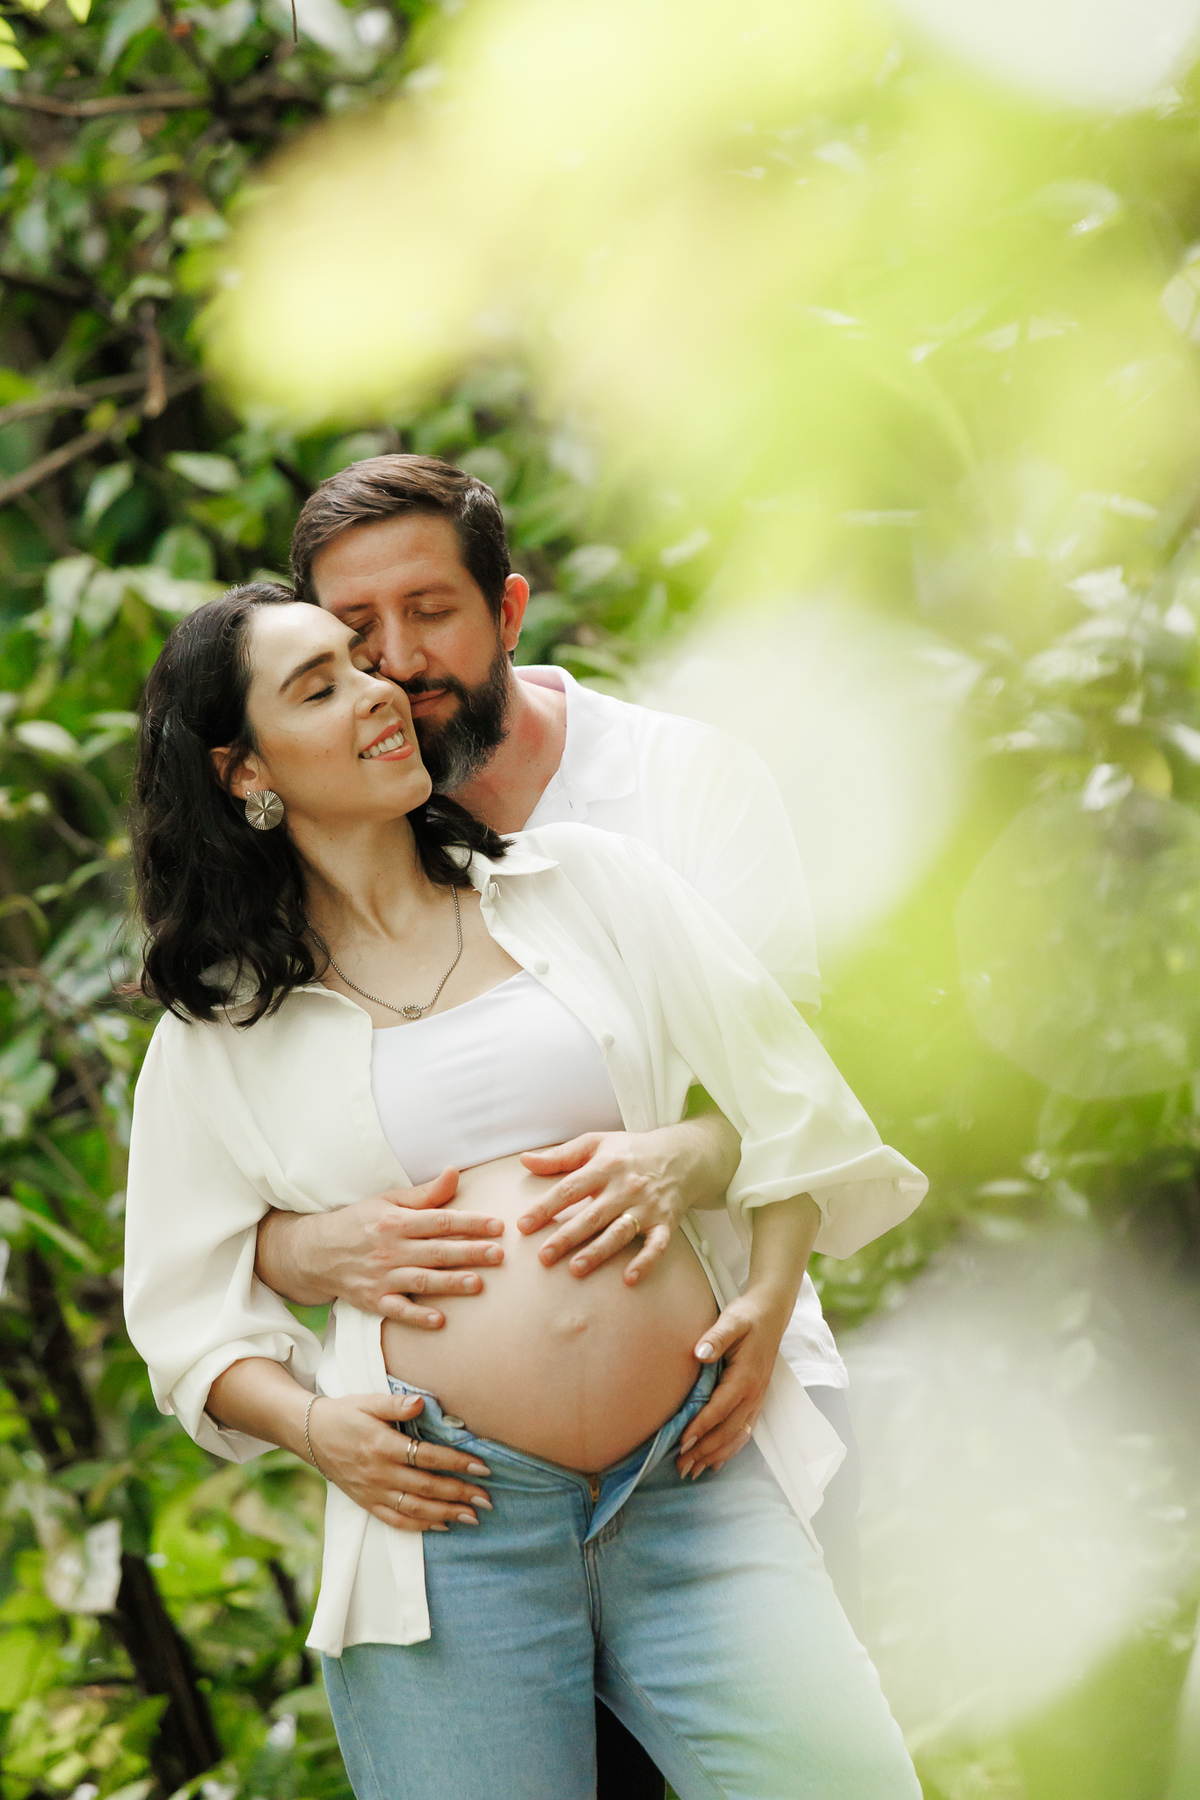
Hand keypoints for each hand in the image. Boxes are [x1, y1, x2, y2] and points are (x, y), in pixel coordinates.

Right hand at [256, 1168, 505, 1325]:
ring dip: (450, 1283)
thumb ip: (425, 1193)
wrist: (315, 1252)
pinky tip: (439, 1320)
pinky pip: (397, 1310)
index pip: (440, 1221)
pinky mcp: (373, 1300)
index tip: (498, 1226)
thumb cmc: (359, 1222)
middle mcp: (390, 1249)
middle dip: (470, 1253)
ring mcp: (381, 1277)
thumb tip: (455, 1172)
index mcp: (396, 1222)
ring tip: (478, 1284)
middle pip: (437, 1251)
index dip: (470, 1223)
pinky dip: (417, 1316)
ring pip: (422, 1280)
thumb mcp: (388, 1201)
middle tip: (499, 1255)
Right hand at [306, 1389, 493, 1531]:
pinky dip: (419, 1526)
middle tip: (487, 1499)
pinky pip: (394, 1520)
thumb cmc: (344, 1414)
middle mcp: (378, 1472)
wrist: (309, 1434)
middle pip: (425, 1487)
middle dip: (459, 1493)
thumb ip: (395, 1404)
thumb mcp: (367, 1401)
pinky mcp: (366, 1502)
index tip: (482, 1467)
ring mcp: (371, 1491)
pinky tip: (441, 1526)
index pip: (427, 1457)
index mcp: (381, 1445)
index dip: (456, 1462)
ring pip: (413, 1509)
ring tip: (472, 1516)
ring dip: (445, 1514)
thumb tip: (421, 1402)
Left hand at [517, 1117, 735, 1284]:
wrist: (682, 1155)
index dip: (545, 1207)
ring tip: (575, 1269)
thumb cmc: (630, 1151)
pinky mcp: (666, 1222)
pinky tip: (629, 1278)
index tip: (523, 1226)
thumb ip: (560, 1156)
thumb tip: (524, 1161)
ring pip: (620, 1232)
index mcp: (605, 1166)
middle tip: (543, 1257)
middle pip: (592, 1215)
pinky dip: (645, 1262)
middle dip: (567, 1237)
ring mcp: (647, 1206)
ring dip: (598, 1251)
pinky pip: (657, 1245)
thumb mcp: (595, 1144)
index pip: (570, 1188)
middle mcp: (626, 1187)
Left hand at [674, 1290, 788, 1481]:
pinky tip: (716, 1462)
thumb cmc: (747, 1317)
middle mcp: (754, 1395)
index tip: (681, 1443)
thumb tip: (699, 1353)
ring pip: (737, 1437)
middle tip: (680, 1467)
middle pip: (728, 1431)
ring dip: (715, 1456)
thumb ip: (716, 1337)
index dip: (700, 1428)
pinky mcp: (756, 1401)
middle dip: (704, 1451)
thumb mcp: (732, 1321)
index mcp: (745, 1378)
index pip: (719, 1409)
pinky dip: (730, 1450)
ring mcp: (757, 1400)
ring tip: (693, 1472)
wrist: (771, 1314)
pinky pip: (745, 1433)